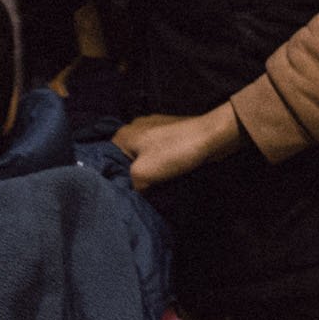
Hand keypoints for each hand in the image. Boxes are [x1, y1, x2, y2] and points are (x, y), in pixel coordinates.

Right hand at [114, 104, 243, 190]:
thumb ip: (130, 185)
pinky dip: (161, 164)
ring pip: (143, 156)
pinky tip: (165, 176)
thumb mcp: (142, 174)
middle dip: (131, 174)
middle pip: (126, 158)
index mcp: (124, 133)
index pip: (107, 159)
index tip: (118, 192)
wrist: (212, 136)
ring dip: (148, 171)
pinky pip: (159, 152)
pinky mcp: (172, 133)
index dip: (112, 177)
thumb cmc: (173, 153)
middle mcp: (137, 127)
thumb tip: (131, 192)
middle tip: (136, 192)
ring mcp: (156, 128)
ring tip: (151, 186)